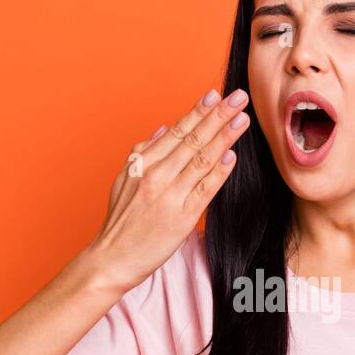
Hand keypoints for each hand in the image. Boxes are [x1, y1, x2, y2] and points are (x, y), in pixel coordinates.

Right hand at [86, 87, 250, 292]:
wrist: (113, 259)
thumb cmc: (120, 221)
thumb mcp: (125, 179)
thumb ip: (144, 153)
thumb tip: (163, 128)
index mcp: (142, 163)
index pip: (176, 132)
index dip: (198, 112)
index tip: (215, 95)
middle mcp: (156, 175)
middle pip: (192, 140)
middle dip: (218, 116)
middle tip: (238, 97)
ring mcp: (169, 196)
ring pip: (201, 160)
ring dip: (224, 137)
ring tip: (241, 119)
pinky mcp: (182, 217)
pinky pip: (205, 189)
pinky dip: (220, 171)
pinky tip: (232, 155)